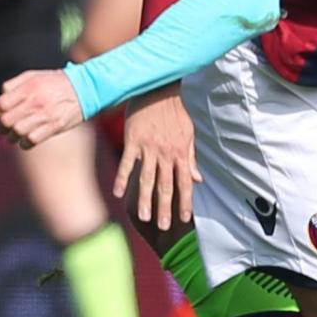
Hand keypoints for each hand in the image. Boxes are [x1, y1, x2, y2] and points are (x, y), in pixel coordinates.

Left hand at [0, 68, 84, 148]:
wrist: (85, 88)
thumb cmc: (56, 82)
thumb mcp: (34, 76)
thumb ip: (14, 84)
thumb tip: (1, 96)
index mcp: (28, 88)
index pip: (1, 105)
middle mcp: (35, 102)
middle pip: (6, 121)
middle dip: (1, 127)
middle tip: (3, 128)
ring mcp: (45, 115)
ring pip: (17, 133)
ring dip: (12, 136)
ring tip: (15, 134)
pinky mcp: (55, 126)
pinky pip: (31, 141)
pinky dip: (25, 143)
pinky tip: (27, 139)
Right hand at [114, 88, 198, 229]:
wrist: (158, 89)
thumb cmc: (175, 112)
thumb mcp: (189, 133)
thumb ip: (192, 158)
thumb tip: (198, 179)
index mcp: (181, 152)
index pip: (185, 182)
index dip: (185, 202)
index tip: (183, 219)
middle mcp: (166, 153)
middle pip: (165, 185)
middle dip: (165, 208)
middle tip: (163, 227)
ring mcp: (149, 148)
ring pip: (147, 179)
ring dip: (145, 200)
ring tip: (144, 218)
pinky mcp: (133, 141)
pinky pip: (128, 163)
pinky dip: (123, 178)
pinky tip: (119, 194)